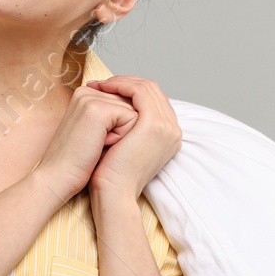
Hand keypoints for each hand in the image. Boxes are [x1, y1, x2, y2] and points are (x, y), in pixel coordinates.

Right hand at [30, 81, 139, 207]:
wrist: (58, 178)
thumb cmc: (78, 162)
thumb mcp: (97, 133)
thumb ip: (113, 116)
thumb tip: (140, 112)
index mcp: (85, 94)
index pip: (123, 102)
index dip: (119, 128)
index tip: (96, 142)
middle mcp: (87, 91)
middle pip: (130, 105)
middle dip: (122, 130)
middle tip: (96, 145)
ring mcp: (91, 98)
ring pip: (132, 112)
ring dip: (122, 134)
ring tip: (98, 146)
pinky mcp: (97, 109)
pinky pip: (130, 118)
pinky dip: (121, 137)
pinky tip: (101, 146)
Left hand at [85, 76, 181, 204]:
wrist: (114, 193)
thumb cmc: (113, 175)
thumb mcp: (126, 146)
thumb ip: (130, 128)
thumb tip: (117, 110)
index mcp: (169, 136)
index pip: (154, 101)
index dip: (132, 91)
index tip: (110, 90)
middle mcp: (173, 130)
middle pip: (153, 91)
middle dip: (127, 82)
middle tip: (104, 83)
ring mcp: (166, 126)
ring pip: (147, 87)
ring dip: (123, 82)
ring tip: (101, 84)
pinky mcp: (153, 123)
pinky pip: (139, 91)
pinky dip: (122, 85)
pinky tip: (105, 88)